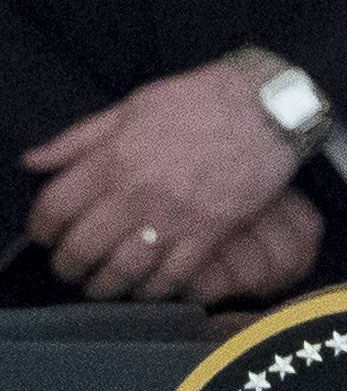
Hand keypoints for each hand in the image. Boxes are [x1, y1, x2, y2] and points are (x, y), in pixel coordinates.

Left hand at [29, 62, 306, 300]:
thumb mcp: (133, 106)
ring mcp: (174, 216)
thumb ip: (79, 138)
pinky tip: (147, 287)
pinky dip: (153, 290)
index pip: (55, 207)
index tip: (46, 234)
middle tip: (71, 267)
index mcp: (113, 158)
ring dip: (104, 285)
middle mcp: (137, 192)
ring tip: (101, 285)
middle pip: (82, 247)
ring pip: (121, 270)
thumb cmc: (202, 100)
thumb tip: (34, 160)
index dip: (42, 228)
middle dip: (68, 265)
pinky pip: (171, 276)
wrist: (269, 107)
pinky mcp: (210, 232)